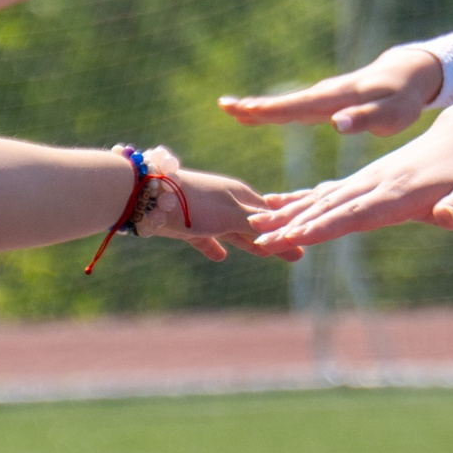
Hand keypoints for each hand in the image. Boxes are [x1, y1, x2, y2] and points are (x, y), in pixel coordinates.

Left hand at [136, 147, 292, 262]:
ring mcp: (206, 213)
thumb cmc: (195, 203)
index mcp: (242, 196)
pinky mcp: (185, 224)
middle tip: (295, 256)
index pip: (272, 217)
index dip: (288, 231)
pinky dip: (214, 246)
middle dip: (273, 239)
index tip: (305, 246)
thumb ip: (256, 224)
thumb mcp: (232, 215)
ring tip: (264, 256)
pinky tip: (220, 257)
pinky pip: (205, 238)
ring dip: (248, 243)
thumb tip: (285, 227)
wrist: (148, 195)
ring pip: (233, 231)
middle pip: (256, 225)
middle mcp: (227, 202)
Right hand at [220, 46, 443, 135]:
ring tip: (229, 109)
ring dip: (257, 108)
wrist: (409, 74)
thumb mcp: (392, 113)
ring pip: (285, 104)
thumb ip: (366, 118)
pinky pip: (292, 106)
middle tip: (224, 105)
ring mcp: (323, 97)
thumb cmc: (403, 98)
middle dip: (255, 106)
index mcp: (338, 99)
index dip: (272, 110)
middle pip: (285, 103)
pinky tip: (254, 115)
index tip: (244, 109)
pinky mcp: (324, 101)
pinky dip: (272, 109)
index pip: (300, 106)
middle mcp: (325, 95)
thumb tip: (337, 124)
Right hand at [248, 125, 452, 252]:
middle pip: (330, 207)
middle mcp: (377, 184)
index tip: (295, 236)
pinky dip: (301, 199)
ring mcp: (368, 180)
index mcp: (400, 193)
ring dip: (288, 212)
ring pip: (322, 198)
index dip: (326, 226)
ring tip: (254, 224)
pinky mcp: (366, 180)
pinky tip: (276, 208)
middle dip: (294, 224)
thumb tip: (449, 216)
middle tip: (259, 239)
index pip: (357, 214)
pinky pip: (328, 192)